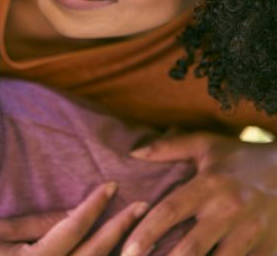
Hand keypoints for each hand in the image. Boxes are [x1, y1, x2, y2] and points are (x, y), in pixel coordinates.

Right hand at [0, 182, 148, 255]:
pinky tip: (123, 252)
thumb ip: (40, 223)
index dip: (95, 204)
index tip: (113, 185)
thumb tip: (74, 212)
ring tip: (145, 232)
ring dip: (123, 251)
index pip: (75, 225)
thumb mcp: (2, 232)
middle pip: (96, 251)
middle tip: (143, 205)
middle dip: (121, 226)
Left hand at [122, 132, 276, 255]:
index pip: (170, 211)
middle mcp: (229, 211)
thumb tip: (133, 153)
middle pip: (192, 247)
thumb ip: (168, 147)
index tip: (127, 250)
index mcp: (209, 185)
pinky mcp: (267, 249)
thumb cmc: (240, 157)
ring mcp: (250, 233)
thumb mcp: (206, 145)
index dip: (146, 232)